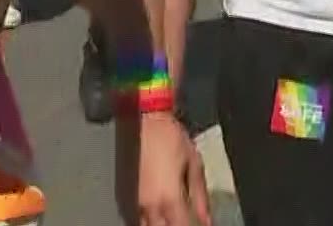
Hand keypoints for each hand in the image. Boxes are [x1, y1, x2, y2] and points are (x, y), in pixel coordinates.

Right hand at [116, 111, 208, 225]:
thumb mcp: (194, 164)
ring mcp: (134, 202)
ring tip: (172, 217)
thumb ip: (200, 197)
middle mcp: (149, 206)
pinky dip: (149, 220)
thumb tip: (207, 220)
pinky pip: (137, 217)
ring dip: (161, 224)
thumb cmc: (170, 137)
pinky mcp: (125, 194)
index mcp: (169, 199)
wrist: (142, 118)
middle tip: (184, 219)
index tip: (200, 224)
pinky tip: (158, 214)